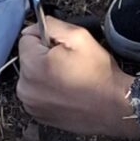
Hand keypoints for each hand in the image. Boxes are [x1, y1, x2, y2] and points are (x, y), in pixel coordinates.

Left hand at [15, 21, 139, 139]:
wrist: (114, 107)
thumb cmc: (99, 74)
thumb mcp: (79, 37)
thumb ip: (52, 25)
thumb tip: (36, 25)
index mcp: (31, 66)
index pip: (26, 38)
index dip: (46, 39)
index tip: (64, 49)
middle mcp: (24, 88)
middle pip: (28, 59)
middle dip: (44, 58)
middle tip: (69, 65)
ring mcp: (30, 104)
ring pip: (32, 77)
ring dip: (45, 75)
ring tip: (69, 80)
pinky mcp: (38, 115)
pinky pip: (37, 94)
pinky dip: (48, 91)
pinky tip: (66, 93)